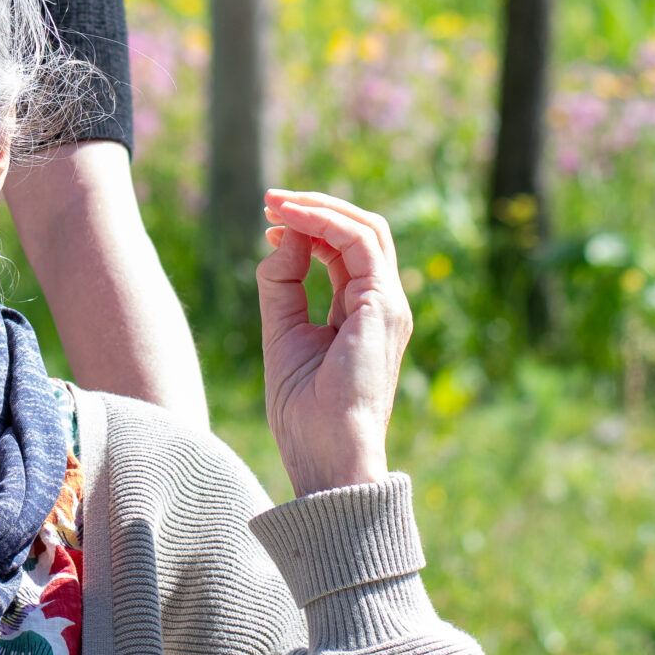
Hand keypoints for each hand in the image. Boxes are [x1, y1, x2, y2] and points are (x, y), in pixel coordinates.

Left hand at [257, 190, 412, 497]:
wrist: (327, 455)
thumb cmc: (304, 412)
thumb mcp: (282, 333)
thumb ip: (282, 284)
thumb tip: (280, 235)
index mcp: (360, 312)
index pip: (343, 251)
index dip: (307, 228)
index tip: (267, 223)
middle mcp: (380, 304)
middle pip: (359, 232)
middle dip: (314, 208)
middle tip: (270, 200)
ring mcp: (388, 304)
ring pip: (365, 228)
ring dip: (318, 207)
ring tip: (276, 203)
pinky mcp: (383, 306)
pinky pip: (360, 243)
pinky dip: (324, 222)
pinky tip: (289, 221)